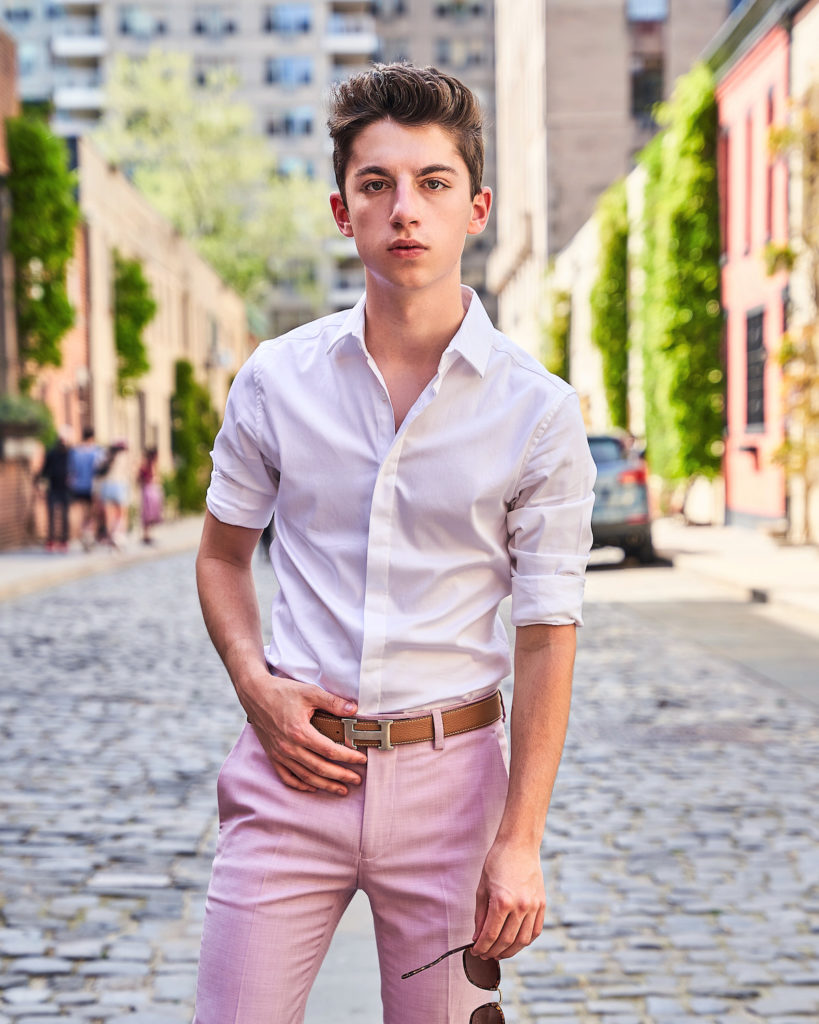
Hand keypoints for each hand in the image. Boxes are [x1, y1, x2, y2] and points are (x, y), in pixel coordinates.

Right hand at [239, 670, 366, 796]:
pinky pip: (287, 777)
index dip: (348, 757)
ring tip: (341, 790)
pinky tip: (313, 786)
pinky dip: (301, 785)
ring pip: (305, 777)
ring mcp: (280, 754)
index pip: (330, 751)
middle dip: (341, 776)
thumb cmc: (282, 691)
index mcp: (300, 732)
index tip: (361, 760)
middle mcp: (289, 747)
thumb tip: (354, 710)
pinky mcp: (272, 756)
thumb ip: (333, 702)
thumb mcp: (309, 691)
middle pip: (320, 768)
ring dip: (325, 785)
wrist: (254, 694)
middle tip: (357, 780)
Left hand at [472, 839, 545, 959]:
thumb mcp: (482, 888)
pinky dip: (525, 941)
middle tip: (485, 955)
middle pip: (506, 941)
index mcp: (502, 901)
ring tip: (499, 953)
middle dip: (493, 952)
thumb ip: (480, 916)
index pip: (490, 935)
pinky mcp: (542, 904)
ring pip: (522, 941)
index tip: (474, 951)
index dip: (481, 947)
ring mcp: (533, 906)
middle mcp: (520, 906)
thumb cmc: (497, 863)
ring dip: (510, 951)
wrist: (519, 845)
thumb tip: (477, 938)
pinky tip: (515, 942)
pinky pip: (535, 931)